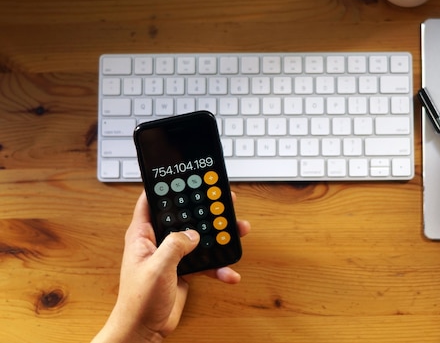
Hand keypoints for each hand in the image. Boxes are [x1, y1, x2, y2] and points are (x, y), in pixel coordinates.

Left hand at [92, 191, 250, 342]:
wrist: (144, 330)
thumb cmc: (138, 301)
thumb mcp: (156, 268)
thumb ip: (175, 246)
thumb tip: (193, 234)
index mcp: (143, 235)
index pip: (153, 201)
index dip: (168, 187)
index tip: (187, 177)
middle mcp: (158, 241)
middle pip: (184, 216)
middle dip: (204, 209)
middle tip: (223, 200)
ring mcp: (172, 255)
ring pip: (199, 237)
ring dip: (218, 236)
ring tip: (237, 231)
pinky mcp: (184, 269)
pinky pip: (205, 262)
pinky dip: (218, 266)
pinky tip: (229, 272)